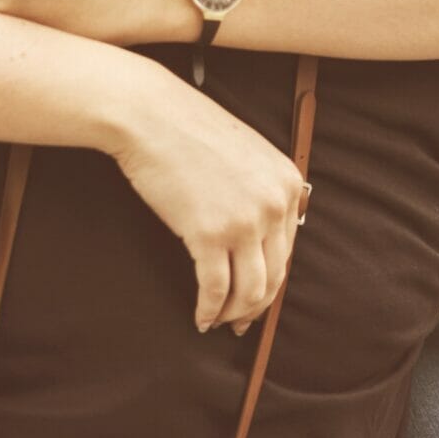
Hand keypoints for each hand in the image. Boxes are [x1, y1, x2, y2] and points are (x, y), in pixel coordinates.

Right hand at [109, 64, 304, 333]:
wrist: (150, 115)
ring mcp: (244, 220)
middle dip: (255, 306)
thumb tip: (261, 242)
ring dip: (232, 314)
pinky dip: (208, 310)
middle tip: (238, 322)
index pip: (287, 251)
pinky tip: (199, 317)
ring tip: (216, 320)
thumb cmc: (189, 132)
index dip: (271, 282)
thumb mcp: (247, 156)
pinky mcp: (209, 234)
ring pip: (249, 291)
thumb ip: (263, 191)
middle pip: (274, 276)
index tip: (255, 299)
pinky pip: (215, 289)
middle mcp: (275, 204)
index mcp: (288, 183)